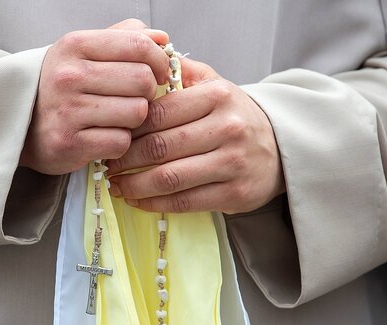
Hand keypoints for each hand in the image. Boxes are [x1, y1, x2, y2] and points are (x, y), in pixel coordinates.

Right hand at [20, 19, 169, 174]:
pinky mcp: (69, 143)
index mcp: (76, 45)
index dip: (159, 60)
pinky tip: (103, 136)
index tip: (159, 72)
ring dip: (134, 119)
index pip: (139, 45)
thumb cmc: (62, 86)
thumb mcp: (85, 51)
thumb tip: (162, 38)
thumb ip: (123, 38)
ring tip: (116, 118)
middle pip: (143, 80)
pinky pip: (121, 142)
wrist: (18, 123)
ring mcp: (67, 110)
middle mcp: (69, 75)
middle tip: (134, 98)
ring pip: (137, 112)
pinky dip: (119, 142)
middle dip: (148, 92)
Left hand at [106, 57, 284, 213]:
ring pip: (168, 178)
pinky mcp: (235, 193)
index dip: (127, 128)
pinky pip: (184, 201)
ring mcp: (233, 163)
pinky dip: (154, 203)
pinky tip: (138, 199)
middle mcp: (228, 128)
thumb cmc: (235, 116)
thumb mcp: (215, 85)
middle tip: (107, 165)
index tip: (112, 135)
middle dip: (124, 159)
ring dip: (134, 184)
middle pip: (159, 147)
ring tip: (116, 184)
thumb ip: (182, 73)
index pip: (157, 113)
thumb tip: (145, 58)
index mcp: (217, 96)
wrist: (280, 148)